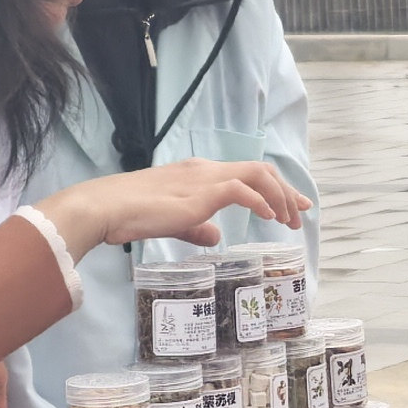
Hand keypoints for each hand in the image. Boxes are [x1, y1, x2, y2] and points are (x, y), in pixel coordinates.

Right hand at [43, 158, 311, 253]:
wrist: (106, 208)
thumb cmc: (131, 216)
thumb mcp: (172, 223)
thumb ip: (197, 228)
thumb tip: (217, 237)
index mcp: (198, 174)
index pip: (245, 173)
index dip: (273, 188)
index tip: (290, 206)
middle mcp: (205, 170)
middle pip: (259, 170)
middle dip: (286, 191)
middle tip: (301, 212)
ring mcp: (203, 178)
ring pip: (256, 175)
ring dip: (279, 197)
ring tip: (289, 219)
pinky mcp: (199, 192)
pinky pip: (240, 190)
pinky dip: (260, 201)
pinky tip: (269, 218)